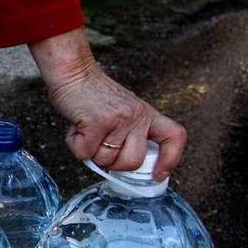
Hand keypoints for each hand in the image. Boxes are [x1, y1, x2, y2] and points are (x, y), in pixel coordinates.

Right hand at [29, 28, 186, 180]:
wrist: (73, 72)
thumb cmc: (92, 95)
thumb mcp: (122, 112)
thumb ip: (128, 134)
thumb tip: (121, 166)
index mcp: (146, 114)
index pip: (175, 137)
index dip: (170, 159)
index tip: (158, 174)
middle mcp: (137, 116)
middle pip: (133, 161)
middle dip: (113, 164)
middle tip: (101, 147)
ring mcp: (119, 119)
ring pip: (106, 160)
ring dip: (90, 152)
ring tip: (87, 131)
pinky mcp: (98, 122)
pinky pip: (86, 153)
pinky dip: (76, 146)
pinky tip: (77, 129)